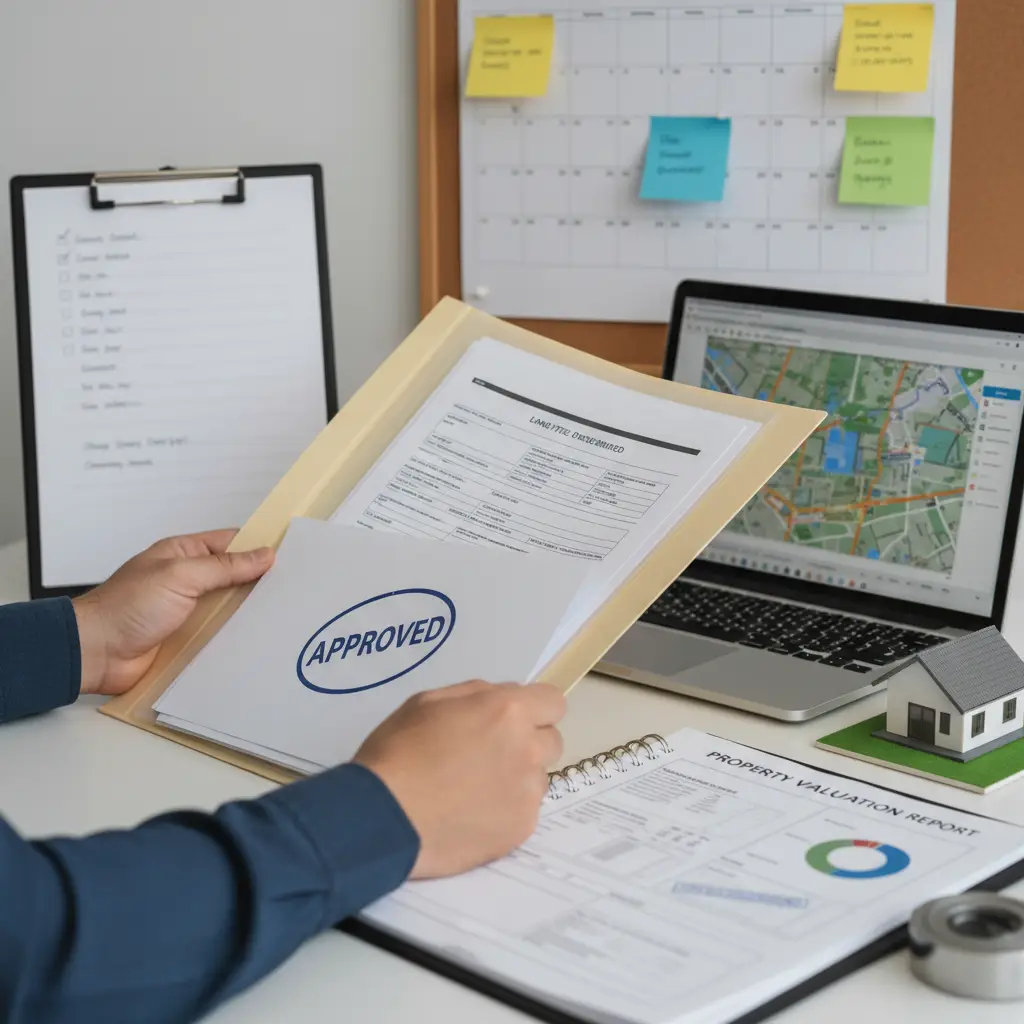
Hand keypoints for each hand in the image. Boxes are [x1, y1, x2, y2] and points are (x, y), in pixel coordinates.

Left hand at [72, 530, 274, 696]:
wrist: (96, 653)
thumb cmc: (125, 607)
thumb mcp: (180, 576)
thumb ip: (224, 566)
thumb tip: (263, 555)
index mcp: (184, 554)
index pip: (231, 543)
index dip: (259, 546)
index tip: (288, 552)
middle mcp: (189, 581)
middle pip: (235, 578)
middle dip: (259, 583)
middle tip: (292, 587)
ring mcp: (190, 611)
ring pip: (231, 609)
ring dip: (248, 613)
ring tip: (282, 615)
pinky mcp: (190, 639)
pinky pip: (221, 636)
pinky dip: (236, 638)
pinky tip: (257, 640)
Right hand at [354, 680, 565, 878]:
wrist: (382, 817)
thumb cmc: (398, 752)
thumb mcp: (428, 702)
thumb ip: (475, 695)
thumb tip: (500, 699)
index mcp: (508, 711)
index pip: (554, 702)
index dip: (535, 710)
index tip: (513, 721)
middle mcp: (528, 749)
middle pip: (552, 741)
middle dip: (529, 743)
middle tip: (490, 755)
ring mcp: (528, 793)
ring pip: (538, 779)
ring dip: (517, 779)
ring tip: (475, 790)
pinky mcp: (521, 829)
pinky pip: (524, 811)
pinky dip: (505, 811)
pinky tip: (472, 815)